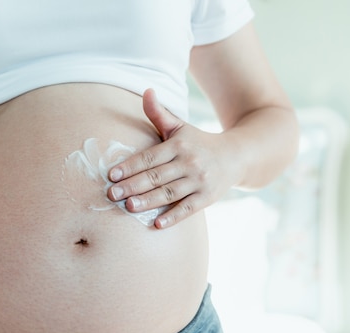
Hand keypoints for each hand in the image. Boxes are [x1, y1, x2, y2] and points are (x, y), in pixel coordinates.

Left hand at [107, 89, 237, 228]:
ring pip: (169, 193)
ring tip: (128, 207)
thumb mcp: (180, 126)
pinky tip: (157, 225)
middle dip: (132, 186)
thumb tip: (146, 90)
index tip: (111, 175)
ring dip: (148, 201)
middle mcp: (189, 163)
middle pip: (156, 176)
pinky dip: (173, 217)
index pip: (149, 157)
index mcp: (179, 145)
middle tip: (112, 194)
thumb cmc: (199, 142)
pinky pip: (188, 209)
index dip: (130, 166)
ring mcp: (199, 181)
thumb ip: (159, 113)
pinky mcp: (208, 198)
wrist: (237, 156)